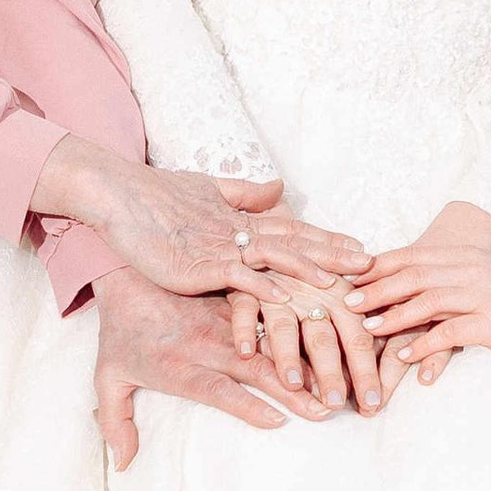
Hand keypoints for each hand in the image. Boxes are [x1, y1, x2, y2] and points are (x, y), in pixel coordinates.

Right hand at [40, 143, 370, 300]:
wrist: (119, 194)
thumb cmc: (154, 194)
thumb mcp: (205, 190)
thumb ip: (243, 192)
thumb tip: (278, 186)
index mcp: (240, 217)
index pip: (293, 228)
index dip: (327, 239)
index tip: (359, 248)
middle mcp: (239, 230)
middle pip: (297, 244)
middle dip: (335, 257)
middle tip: (372, 268)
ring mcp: (224, 248)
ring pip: (280, 261)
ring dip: (313, 275)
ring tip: (343, 289)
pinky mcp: (206, 265)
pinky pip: (245, 282)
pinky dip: (271, 294)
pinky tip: (294, 304)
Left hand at [91, 266, 331, 469]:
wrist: (124, 269)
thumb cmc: (120, 332)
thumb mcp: (109, 377)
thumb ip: (116, 422)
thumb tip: (124, 467)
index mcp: (181, 366)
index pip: (217, 390)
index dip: (246, 405)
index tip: (276, 421)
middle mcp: (209, 343)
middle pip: (257, 368)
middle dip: (294, 389)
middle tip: (327, 407)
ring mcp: (228, 319)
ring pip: (275, 338)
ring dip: (310, 357)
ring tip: (341, 370)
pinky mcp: (239, 298)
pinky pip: (277, 311)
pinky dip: (307, 322)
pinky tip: (336, 330)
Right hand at [225, 278, 389, 415]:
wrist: (259, 234)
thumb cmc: (308, 269)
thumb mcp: (338, 285)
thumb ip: (364, 312)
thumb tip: (396, 333)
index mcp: (340, 295)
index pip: (358, 337)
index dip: (366, 371)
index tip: (374, 403)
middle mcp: (312, 294)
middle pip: (324, 338)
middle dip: (332, 372)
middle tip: (337, 404)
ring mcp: (278, 290)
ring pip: (285, 326)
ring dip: (289, 355)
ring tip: (294, 384)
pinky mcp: (245, 286)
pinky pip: (243, 307)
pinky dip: (244, 328)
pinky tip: (246, 353)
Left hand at [350, 240, 490, 364]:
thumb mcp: (487, 272)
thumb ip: (454, 273)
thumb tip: (415, 281)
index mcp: (466, 255)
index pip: (413, 256)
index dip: (378, 266)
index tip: (349, 276)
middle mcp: (471, 270)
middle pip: (413, 276)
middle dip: (377, 289)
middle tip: (348, 302)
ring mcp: (483, 295)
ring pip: (428, 301)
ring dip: (394, 315)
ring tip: (369, 329)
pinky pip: (451, 332)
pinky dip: (424, 344)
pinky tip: (406, 355)